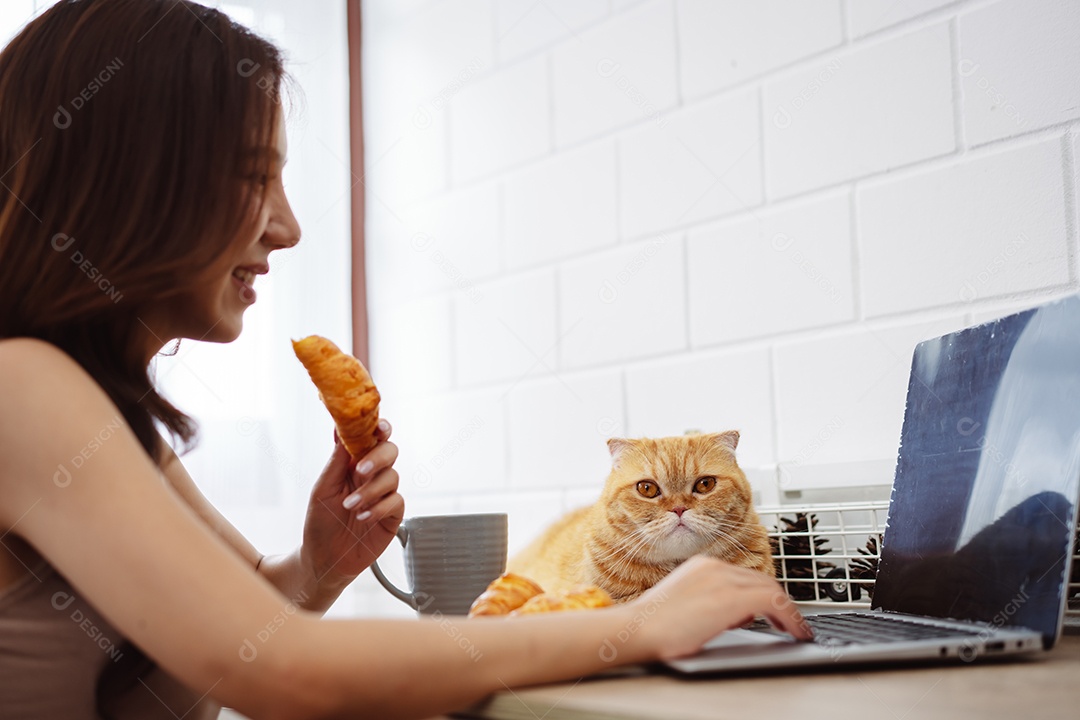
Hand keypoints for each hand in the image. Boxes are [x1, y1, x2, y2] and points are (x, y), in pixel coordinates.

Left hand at [300, 420, 403, 587]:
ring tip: (350, 506)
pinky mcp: (392, 515)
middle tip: (360, 470)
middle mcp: (372, 476)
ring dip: (370, 490)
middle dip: (377, 458)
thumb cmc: (320, 522)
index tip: (378, 427)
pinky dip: (379, 507)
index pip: (372, 438)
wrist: (323, 558)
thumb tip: (341, 430)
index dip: (379, 428)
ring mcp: (384, 495)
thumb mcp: (323, 488)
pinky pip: (396, 502)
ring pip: (392, 477)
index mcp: (354, 464)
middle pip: (389, 451)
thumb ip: (337, 460)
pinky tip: (363, 517)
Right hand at [627, 555, 811, 660]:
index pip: (744, 576)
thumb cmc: (653, 627)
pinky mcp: (730, 597)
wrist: (636, 630)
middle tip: (790, 623)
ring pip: (770, 588)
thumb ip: (710, 602)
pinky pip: (773, 600)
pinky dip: (790, 616)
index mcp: (702, 566)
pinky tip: (795, 632)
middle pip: (760, 579)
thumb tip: (737, 616)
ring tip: (795, 629)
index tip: (773, 613)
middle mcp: (714, 567)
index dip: (764, 595)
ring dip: (787, 611)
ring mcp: (722, 579)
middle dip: (779, 602)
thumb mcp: (686, 605)